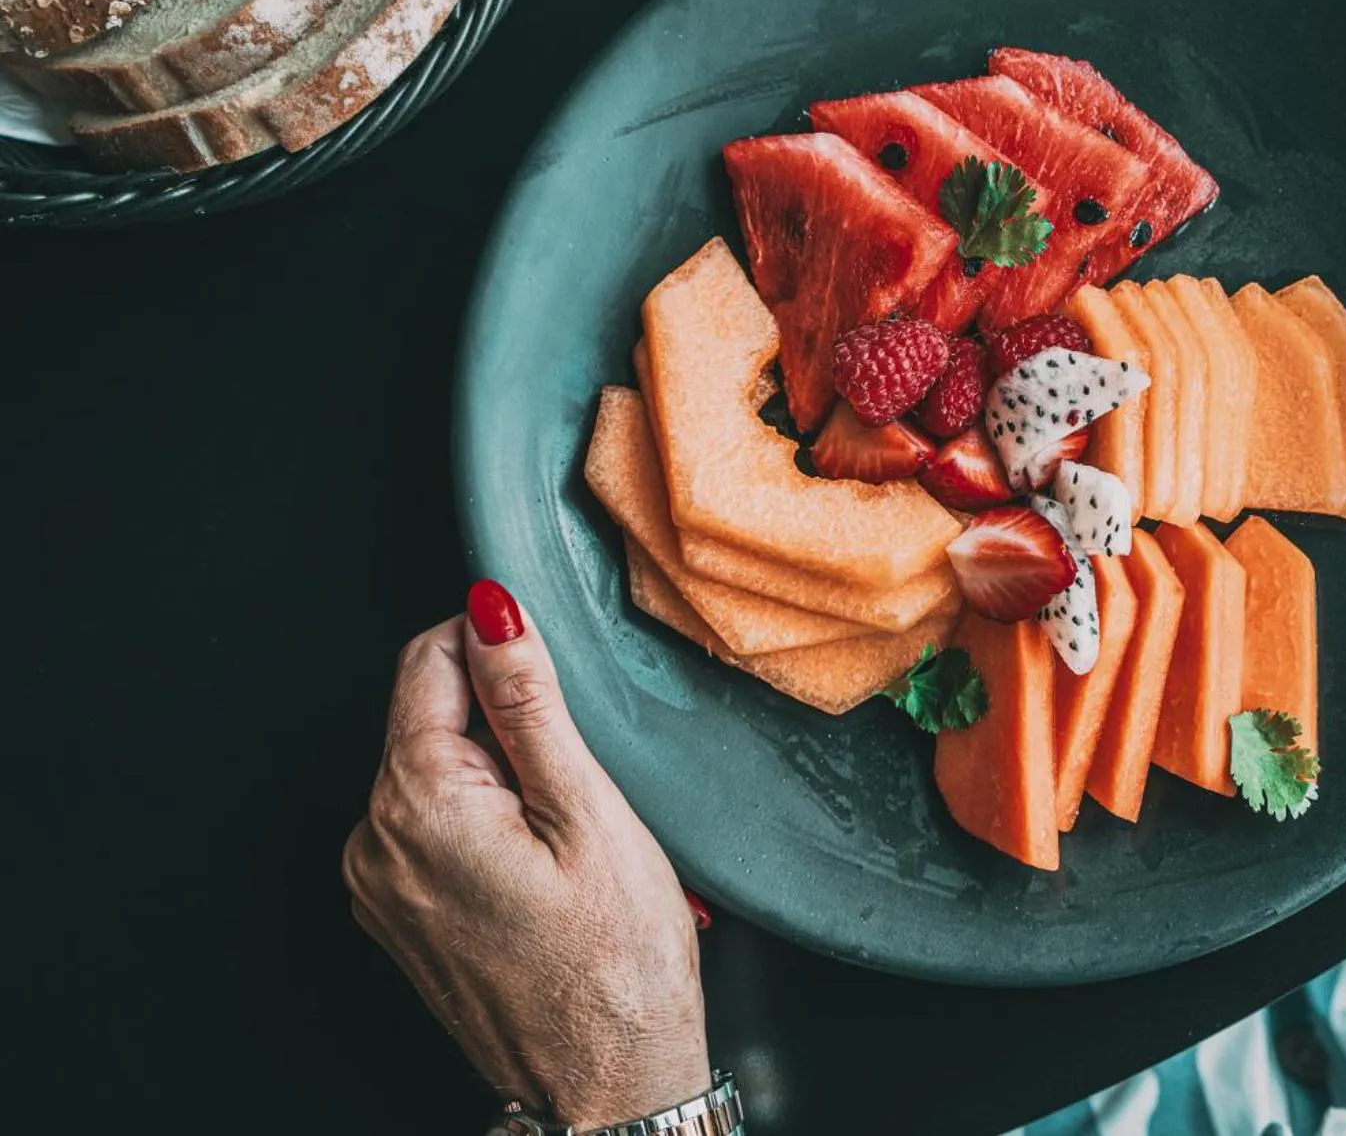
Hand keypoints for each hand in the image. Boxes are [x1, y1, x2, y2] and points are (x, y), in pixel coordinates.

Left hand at [343, 580, 710, 1125]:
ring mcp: (380, 886)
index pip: (429, 659)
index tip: (555, 673)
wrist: (607, 1088)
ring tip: (574, 834)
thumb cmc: (617, 965)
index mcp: (418, 803)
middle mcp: (376, 842)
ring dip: (503, 775)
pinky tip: (550, 866)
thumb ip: (528, 701)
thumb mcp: (588, 810)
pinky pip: (436, 829)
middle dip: (506, 719)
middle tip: (582, 780)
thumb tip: (492, 611)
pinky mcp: (399, 917)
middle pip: (430, 716)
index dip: (497, 645)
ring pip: (437, 772)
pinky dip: (490, 823)